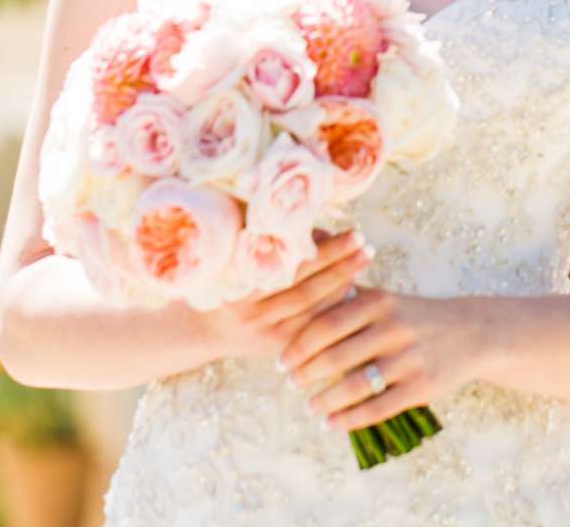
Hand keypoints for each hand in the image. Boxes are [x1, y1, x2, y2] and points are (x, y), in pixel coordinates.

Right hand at [206, 231, 370, 361]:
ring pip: (312, 308)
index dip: (320, 250)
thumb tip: (309, 221)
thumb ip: (262, 238)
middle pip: (305, 288)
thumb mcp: (232, 258)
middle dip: (337, 262)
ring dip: (342, 282)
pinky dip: (333, 304)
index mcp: (238, 287)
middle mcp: (252, 315)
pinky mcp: (278, 349)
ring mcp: (266, 335)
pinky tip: (353, 286)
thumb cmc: (223, 280)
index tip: (345, 231)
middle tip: (362, 239)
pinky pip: (313, 325)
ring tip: (364, 256)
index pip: (288, 268)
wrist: (205, 330)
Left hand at [278, 285, 488, 430]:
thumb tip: (295, 294)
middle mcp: (393, 328)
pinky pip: (377, 408)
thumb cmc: (413, 316)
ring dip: (325, 400)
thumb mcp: (384, 298)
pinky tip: (331, 424)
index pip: (326, 324)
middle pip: (336, 355)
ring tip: (311, 407)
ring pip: (355, 386)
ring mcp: (408, 359)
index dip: (298, 346)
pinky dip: (349, 419)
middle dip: (306, 373)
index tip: (281, 361)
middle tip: (291, 383)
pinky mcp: (421, 387)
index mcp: (379, 302)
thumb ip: (344, 296)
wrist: (470, 333)